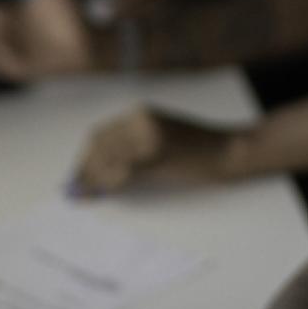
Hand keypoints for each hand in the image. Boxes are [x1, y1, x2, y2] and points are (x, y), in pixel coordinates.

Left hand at [72, 106, 246, 196]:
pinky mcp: (159, 152)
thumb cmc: (197, 150)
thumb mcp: (159, 140)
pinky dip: (112, 182)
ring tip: (88, 195)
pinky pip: (126, 169)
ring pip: (109, 158)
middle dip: (84, 169)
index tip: (76, 178)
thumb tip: (97, 174)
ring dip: (94, 178)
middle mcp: (142, 118)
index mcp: (140, 113)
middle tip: (77, 191)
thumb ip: (131, 150)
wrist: (231, 150)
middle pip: (99, 146)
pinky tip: (107, 192)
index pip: (99, 135)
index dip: (84, 158)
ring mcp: (151, 133)